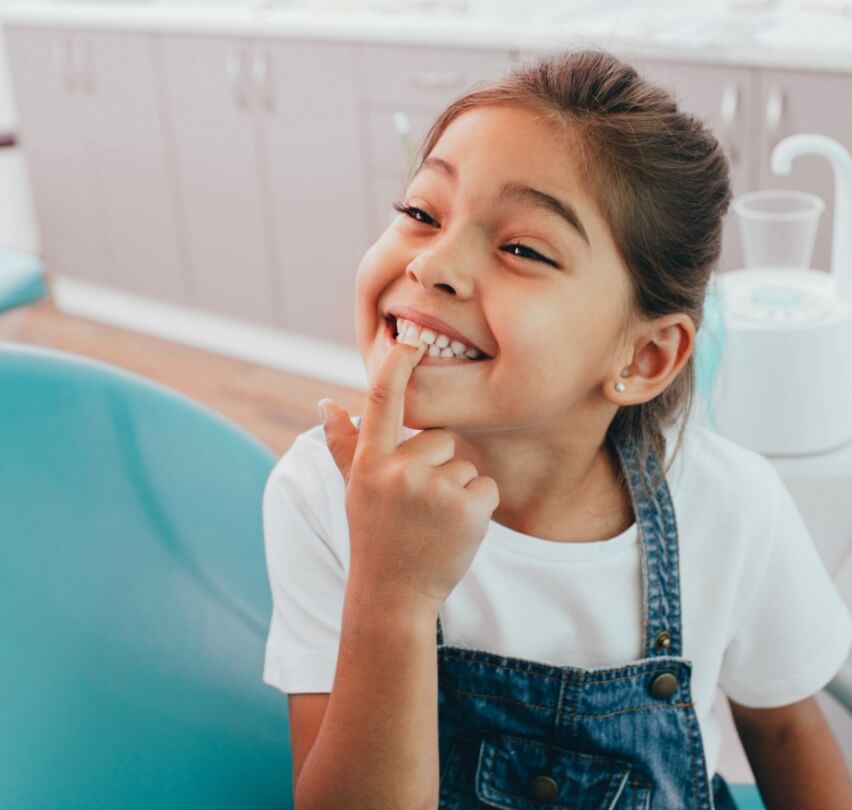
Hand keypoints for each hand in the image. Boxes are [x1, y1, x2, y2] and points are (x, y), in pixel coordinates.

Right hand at [318, 340, 499, 610]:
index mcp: (370, 462)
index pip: (381, 400)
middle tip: (418, 506)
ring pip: (465, 465)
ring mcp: (434, 489)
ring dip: (457, 491)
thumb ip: (343, 445)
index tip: (410, 339)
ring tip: (433, 523)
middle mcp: (399, 470)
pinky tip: (454, 531)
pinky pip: (486, 486)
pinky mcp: (467, 508)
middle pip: (440, 438)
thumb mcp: (354, 489)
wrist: (393, 596)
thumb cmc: (374, 536)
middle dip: (437, 466)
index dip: (397, 365)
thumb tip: (326, 403)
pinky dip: (478, 508)